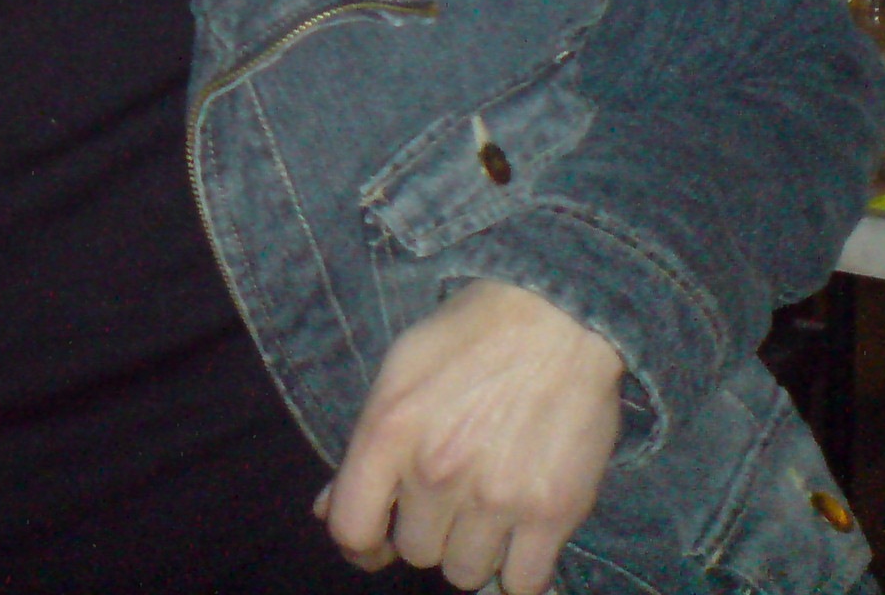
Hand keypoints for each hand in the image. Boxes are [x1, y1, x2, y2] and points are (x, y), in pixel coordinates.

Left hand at [319, 280, 622, 593]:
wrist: (558, 317)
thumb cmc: (470, 336)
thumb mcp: (397, 372)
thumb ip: (363, 447)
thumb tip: (326, 509)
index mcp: (388, 432)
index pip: (351, 529)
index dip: (360, 545)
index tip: (378, 541)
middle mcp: (436, 472)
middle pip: (416, 553)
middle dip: (428, 532)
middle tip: (448, 501)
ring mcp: (495, 497)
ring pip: (466, 573)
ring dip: (473, 551)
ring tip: (487, 514)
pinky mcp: (552, 512)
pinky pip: (524, 584)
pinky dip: (521, 571)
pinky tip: (522, 539)